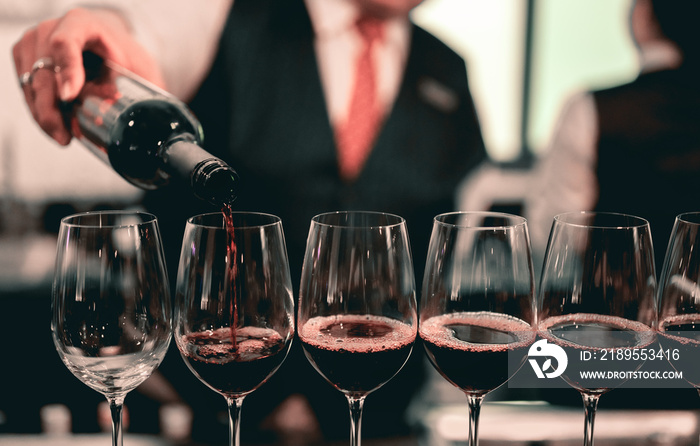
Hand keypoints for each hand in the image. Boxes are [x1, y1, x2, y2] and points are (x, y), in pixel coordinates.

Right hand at [12, 7, 165, 144]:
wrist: (106, 45)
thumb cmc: (122, 54)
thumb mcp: (138, 65)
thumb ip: (146, 86)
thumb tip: (154, 117)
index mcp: (80, 23)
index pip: (65, 43)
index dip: (67, 70)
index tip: (69, 96)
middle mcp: (50, 30)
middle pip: (43, 71)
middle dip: (52, 109)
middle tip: (66, 135)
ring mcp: (33, 45)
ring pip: (32, 86)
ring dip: (46, 116)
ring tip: (65, 137)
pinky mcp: (25, 61)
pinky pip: (28, 92)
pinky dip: (41, 113)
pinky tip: (58, 128)